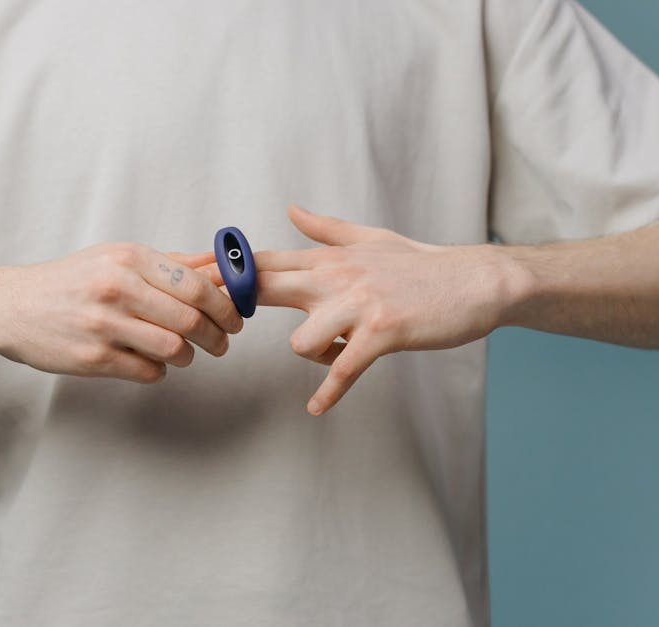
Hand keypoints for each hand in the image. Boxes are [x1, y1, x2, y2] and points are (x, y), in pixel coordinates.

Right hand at [0, 242, 243, 382]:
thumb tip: (223, 268)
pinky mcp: (92, 359)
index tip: (236, 317)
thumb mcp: (118, 259)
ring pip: (174, 350)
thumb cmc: (73, 281)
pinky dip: (160, 371)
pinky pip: (148, 372)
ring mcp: (103, 325)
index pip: (198, 285)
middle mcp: (116, 288)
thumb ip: (172, 265)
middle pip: (191, 320)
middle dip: (217, 336)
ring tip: (185, 353)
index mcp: (128, 259)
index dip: (226, 306)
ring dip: (190, 356)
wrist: (12, 306)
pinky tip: (152, 362)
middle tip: (221, 342)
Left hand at [200, 205, 528, 414]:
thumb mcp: (370, 239)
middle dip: (232, 307)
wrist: (474, 281)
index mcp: (329, 259)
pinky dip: (330, 393)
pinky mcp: (382, 334)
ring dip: (312, 356)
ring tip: (339, 353)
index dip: (221, 270)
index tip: (184, 276)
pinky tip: (317, 409)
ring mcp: (359, 306)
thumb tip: (290, 209)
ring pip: (300, 343)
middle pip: (264, 289)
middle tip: (212, 327)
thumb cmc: (420, 264)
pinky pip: (343, 370)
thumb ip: (325, 229)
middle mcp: (337, 278)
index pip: (262, 262)